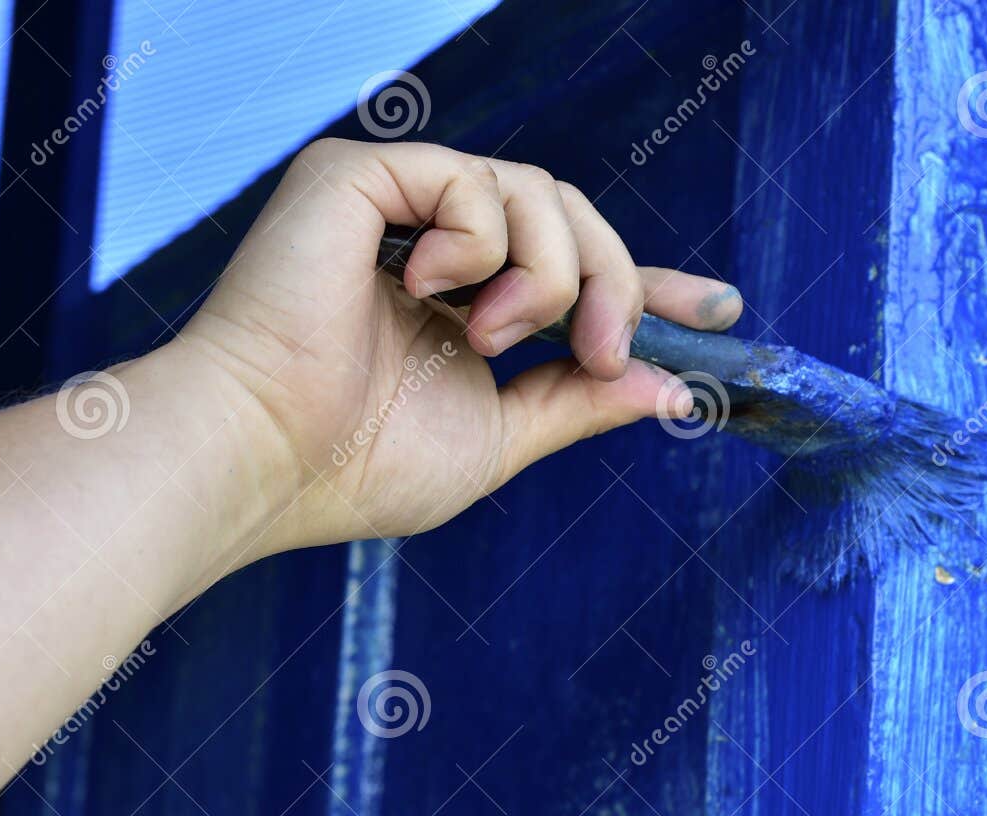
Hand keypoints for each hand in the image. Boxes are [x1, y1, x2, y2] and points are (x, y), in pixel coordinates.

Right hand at [170, 138, 742, 553]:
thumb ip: (578, 404)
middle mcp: (434, 250)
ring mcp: (397, 209)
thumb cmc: (358, 466)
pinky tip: (430, 291)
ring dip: (544, 274)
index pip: (571, 271)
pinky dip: (477, 240)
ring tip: (490, 336)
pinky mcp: (358, 178)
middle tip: (598, 349)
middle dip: (612, 283)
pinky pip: (473, 180)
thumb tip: (668, 388)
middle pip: (572, 219)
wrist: (268, 458)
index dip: (648, 284)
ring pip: (538, 193)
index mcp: (462, 309)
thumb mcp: (499, 439)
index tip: (719, 308)